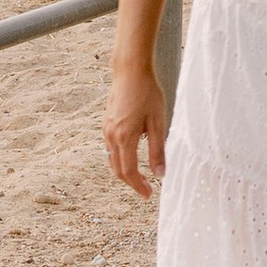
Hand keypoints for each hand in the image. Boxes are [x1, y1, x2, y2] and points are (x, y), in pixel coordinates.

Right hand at [103, 59, 167, 199]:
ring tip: (141, 176)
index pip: (128, 171)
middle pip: (118, 169)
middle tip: (146, 189)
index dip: (138, 186)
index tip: (148, 195)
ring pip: (112, 159)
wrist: (130, 71)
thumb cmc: (148, 93)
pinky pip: (110, 148)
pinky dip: (120, 158)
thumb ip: (158, 150)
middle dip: (131, 182)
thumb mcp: (158, 122)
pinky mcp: (106, 123)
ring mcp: (106, 129)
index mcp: (125, 137)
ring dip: (125, 171)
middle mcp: (111, 136)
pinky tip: (132, 157)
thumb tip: (160, 174)